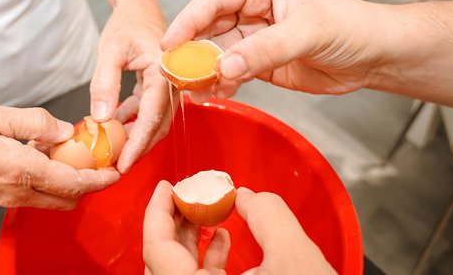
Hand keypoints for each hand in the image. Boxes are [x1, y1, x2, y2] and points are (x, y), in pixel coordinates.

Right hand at [0, 106, 119, 207]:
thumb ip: (33, 123)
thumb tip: (66, 130)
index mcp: (20, 169)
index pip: (74, 182)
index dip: (101, 179)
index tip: (118, 170)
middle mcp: (15, 191)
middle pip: (67, 199)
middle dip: (89, 185)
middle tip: (99, 160)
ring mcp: (2, 199)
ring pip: (49, 199)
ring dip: (67, 183)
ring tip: (72, 154)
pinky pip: (29, 195)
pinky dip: (45, 182)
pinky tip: (39, 156)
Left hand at [90, 0, 171, 172]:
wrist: (139, 6)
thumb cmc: (126, 23)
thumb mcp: (110, 51)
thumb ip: (105, 84)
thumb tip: (101, 120)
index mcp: (165, 72)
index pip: (152, 116)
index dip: (138, 144)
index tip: (123, 165)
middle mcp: (173, 82)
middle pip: (158, 125)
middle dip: (138, 148)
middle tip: (115, 166)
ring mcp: (169, 86)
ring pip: (156, 121)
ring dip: (136, 137)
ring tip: (113, 151)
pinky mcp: (161, 87)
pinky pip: (151, 111)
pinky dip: (135, 122)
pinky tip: (116, 126)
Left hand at [142, 181, 335, 274]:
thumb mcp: (296, 257)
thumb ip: (268, 216)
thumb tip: (246, 196)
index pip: (156, 249)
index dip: (157, 212)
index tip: (167, 186)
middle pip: (163, 260)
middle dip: (174, 221)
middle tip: (187, 193)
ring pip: (178, 272)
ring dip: (188, 239)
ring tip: (205, 209)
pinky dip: (205, 259)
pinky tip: (223, 238)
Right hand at [161, 0, 377, 103]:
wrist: (375, 56)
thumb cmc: (349, 26)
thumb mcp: (308, 31)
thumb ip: (265, 48)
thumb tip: (224, 66)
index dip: (189, 20)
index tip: (170, 43)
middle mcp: (251, 8)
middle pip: (208, 27)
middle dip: (192, 49)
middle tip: (174, 72)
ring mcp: (253, 36)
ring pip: (216, 52)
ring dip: (204, 70)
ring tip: (194, 89)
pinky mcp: (259, 62)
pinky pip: (230, 71)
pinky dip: (220, 83)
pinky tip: (215, 93)